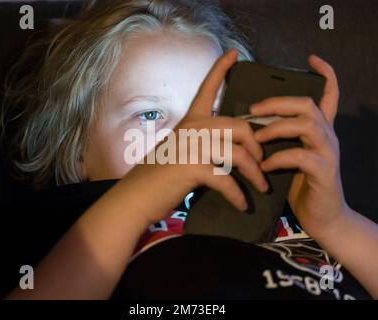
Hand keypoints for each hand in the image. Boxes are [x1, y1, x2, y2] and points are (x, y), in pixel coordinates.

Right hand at [121, 49, 267, 225]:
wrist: (136, 197)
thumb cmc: (160, 176)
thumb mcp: (181, 151)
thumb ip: (202, 144)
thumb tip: (230, 151)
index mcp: (190, 121)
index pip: (207, 89)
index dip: (220, 70)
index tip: (233, 53)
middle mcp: (192, 128)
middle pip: (240, 126)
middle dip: (257, 147)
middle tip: (262, 164)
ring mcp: (192, 146)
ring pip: (239, 154)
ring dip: (255, 174)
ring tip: (261, 187)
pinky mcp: (192, 168)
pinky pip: (227, 180)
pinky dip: (238, 195)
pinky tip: (242, 205)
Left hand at [250, 55, 347, 238]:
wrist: (323, 218)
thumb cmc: (301, 185)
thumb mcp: (290, 157)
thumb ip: (281, 140)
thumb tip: (252, 125)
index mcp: (319, 131)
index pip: (329, 96)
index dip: (325, 75)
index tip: (312, 59)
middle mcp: (327, 136)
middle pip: (308, 105)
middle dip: (279, 102)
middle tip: (254, 108)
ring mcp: (328, 153)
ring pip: (307, 125)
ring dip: (277, 127)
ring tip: (257, 136)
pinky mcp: (324, 172)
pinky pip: (301, 156)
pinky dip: (280, 157)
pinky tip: (265, 165)